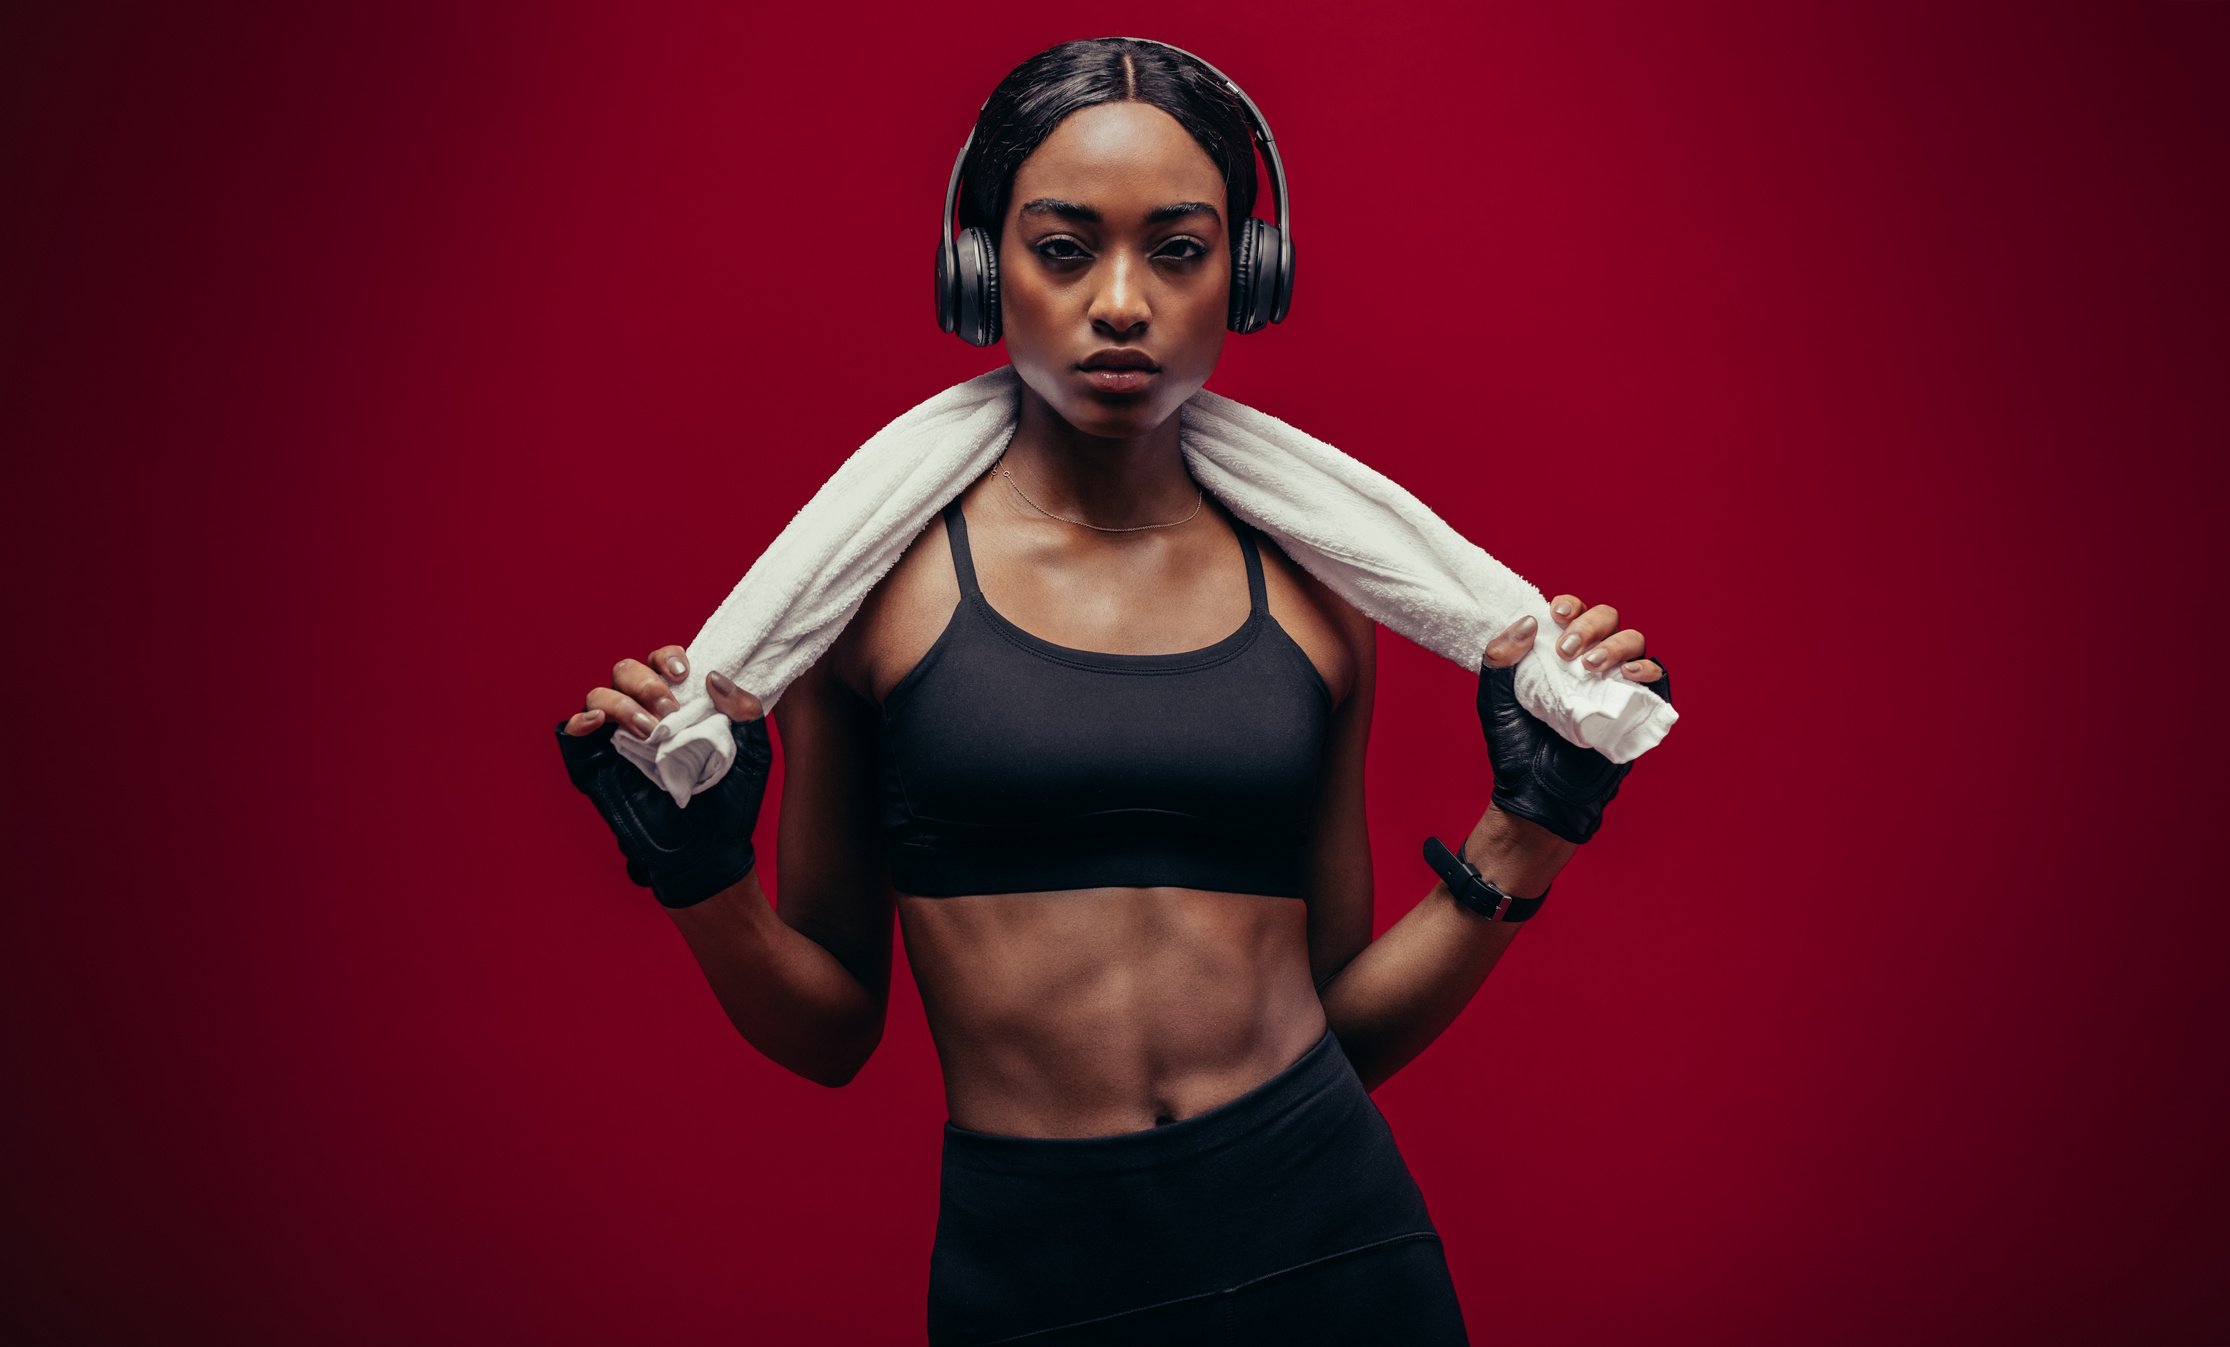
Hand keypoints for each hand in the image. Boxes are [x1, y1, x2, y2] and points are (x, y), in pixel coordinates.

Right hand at [555, 644, 772, 907]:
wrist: (709, 853)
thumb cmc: (732, 803)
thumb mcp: (753, 754)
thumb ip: (744, 711)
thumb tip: (714, 678)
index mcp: (679, 705)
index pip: (662, 662)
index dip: (668, 658)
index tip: (685, 675)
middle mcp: (644, 716)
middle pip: (626, 671)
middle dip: (647, 684)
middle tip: (670, 713)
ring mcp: (616, 741)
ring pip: (598, 695)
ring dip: (621, 705)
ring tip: (649, 732)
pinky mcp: (595, 767)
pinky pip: (571, 734)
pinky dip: (577, 721)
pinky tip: (595, 725)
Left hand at [1476, 595, 1672, 845]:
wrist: (1537, 793)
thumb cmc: (1515, 746)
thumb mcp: (1495, 699)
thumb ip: (1500, 658)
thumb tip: (1528, 621)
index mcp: (1560, 653)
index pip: (1574, 613)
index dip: (1570, 605)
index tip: (1555, 615)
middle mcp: (1592, 662)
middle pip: (1607, 619)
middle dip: (1590, 624)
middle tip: (1568, 650)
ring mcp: (1616, 683)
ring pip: (1634, 640)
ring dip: (1615, 645)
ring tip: (1590, 666)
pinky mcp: (1638, 708)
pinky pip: (1657, 677)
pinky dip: (1647, 669)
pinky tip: (1628, 675)